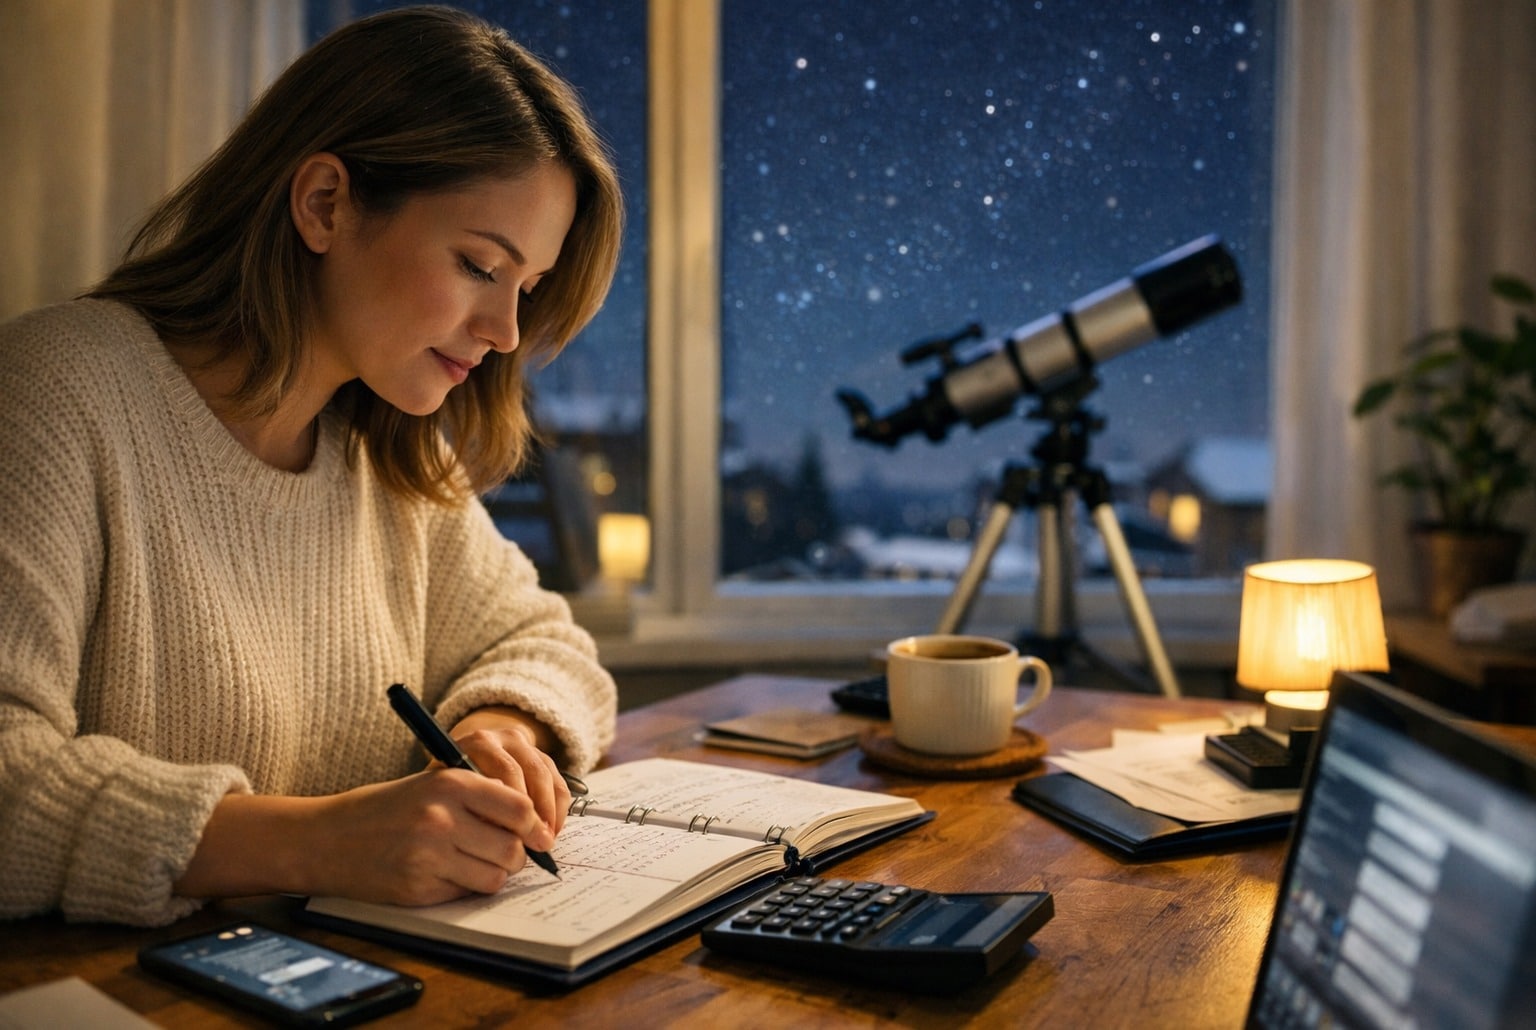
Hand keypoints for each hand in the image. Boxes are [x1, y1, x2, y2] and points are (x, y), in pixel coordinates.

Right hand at [177, 769, 555, 906]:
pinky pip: (466, 893)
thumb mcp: (429, 784)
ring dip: (494, 874)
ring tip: (475, 863)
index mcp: (449, 783)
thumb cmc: (384, 808)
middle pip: (512, 847)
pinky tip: (447, 874)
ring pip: (495, 875)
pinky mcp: (418, 888)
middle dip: (517, 855)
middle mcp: (441, 817)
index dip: (535, 825)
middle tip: (508, 853)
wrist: (325, 838)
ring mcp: (428, 855)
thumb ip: (478, 798)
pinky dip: (466, 888)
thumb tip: (533, 824)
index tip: (540, 835)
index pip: (518, 806)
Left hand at [447, 706, 571, 839]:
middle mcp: (504, 738)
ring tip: (545, 840)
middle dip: (536, 812)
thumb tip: (495, 832)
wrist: (457, 765)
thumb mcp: (450, 795)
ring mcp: (525, 746)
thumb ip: (469, 806)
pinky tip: (552, 829)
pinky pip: (558, 782)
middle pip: (531, 772)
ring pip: (547, 778)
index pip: (506, 771)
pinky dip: (558, 809)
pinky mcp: (541, 757)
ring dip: (550, 813)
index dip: (515, 805)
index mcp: (478, 744)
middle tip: (537, 843)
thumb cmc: (450, 790)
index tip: (515, 837)